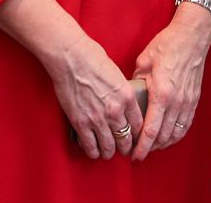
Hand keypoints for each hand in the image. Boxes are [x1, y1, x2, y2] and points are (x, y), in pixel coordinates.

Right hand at [46, 34, 143, 160]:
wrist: (71, 57)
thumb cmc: (92, 58)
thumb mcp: (117, 74)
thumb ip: (122, 92)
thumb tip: (122, 103)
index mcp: (127, 97)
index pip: (139, 125)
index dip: (138, 135)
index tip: (136, 138)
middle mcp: (115, 111)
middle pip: (126, 139)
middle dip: (126, 148)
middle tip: (124, 149)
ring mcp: (98, 119)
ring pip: (109, 147)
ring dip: (109, 152)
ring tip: (108, 152)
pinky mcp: (80, 123)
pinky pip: (90, 146)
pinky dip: (93, 152)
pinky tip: (93, 151)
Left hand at [131, 5, 210, 159]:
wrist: (191, 37)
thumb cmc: (167, 45)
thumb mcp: (143, 61)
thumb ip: (135, 82)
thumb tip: (128, 95)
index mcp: (161, 94)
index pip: (151, 131)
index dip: (141, 147)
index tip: (133, 155)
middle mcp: (176, 102)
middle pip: (163, 137)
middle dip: (150, 149)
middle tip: (137, 153)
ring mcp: (187, 103)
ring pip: (175, 134)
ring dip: (162, 145)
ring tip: (150, 147)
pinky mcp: (194, 100)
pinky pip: (185, 126)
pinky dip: (175, 136)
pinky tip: (167, 137)